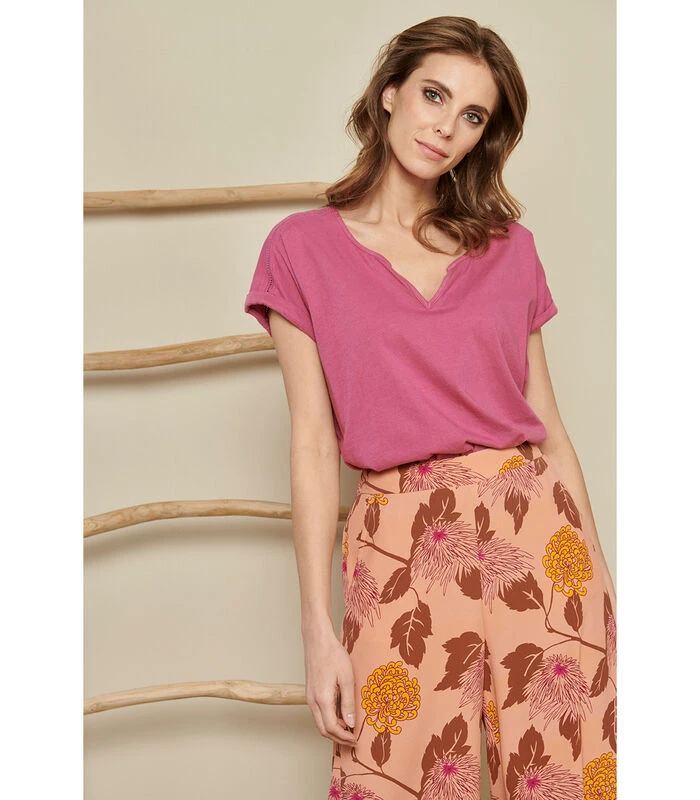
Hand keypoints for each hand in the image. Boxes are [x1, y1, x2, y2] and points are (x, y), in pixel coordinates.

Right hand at [303, 626, 357, 745]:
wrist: (317, 640)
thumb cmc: (333, 655)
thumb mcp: (347, 679)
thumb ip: (348, 703)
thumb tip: (350, 723)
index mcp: (322, 699)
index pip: (332, 728)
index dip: (344, 737)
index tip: (355, 739)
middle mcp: (313, 701)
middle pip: (323, 729)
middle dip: (338, 738)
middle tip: (352, 738)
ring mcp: (310, 697)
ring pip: (319, 721)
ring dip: (333, 728)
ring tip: (349, 727)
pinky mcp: (310, 692)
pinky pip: (318, 712)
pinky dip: (329, 718)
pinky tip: (340, 713)